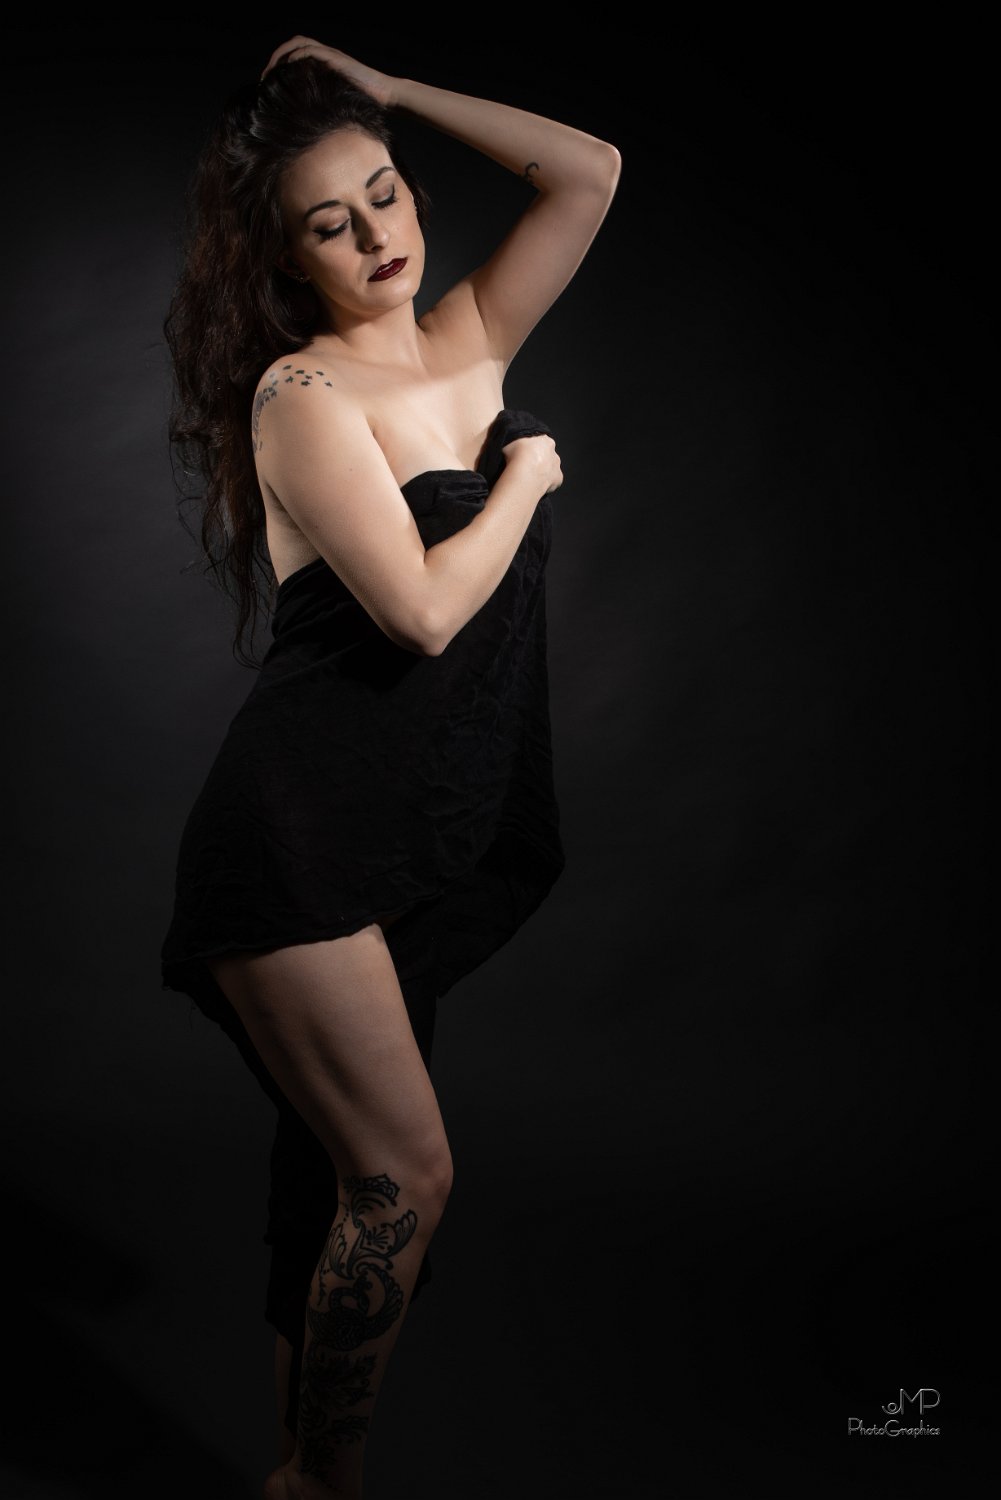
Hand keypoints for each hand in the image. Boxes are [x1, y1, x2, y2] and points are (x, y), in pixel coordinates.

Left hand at [260, 36, 396, 107]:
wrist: (385, 94)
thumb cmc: (364, 102)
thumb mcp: (339, 102)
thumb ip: (324, 101)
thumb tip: (305, 120)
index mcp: (325, 63)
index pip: (297, 53)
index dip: (281, 63)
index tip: (270, 82)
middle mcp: (326, 54)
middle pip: (294, 43)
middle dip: (276, 57)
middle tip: (265, 77)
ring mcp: (331, 55)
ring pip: (299, 43)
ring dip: (281, 55)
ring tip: (271, 73)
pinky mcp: (335, 59)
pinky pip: (310, 52)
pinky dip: (296, 57)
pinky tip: (288, 69)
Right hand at [502, 432, 563, 495]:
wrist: (525, 473)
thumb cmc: (516, 455)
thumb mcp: (510, 444)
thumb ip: (514, 445)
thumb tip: (510, 449)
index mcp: (545, 441)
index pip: (540, 443)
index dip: (531, 450)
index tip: (523, 456)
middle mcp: (554, 453)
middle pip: (547, 457)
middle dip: (539, 462)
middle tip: (526, 468)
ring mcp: (557, 467)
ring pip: (551, 470)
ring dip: (542, 473)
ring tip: (529, 479)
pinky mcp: (558, 480)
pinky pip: (552, 482)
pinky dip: (546, 485)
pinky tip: (535, 486)